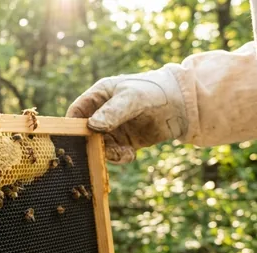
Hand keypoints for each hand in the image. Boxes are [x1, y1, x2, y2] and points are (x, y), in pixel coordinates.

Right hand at [66, 67, 188, 163]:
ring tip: (124, 153)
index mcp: (99, 96)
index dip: (72, 126)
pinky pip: (115, 153)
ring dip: (108, 153)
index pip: (76, 112)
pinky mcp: (126, 141)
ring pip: (100, 146)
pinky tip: (130, 155)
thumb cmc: (155, 91)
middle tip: (101, 151)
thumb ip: (112, 112)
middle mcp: (103, 113)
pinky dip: (120, 157)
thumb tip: (92, 127)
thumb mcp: (132, 98)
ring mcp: (114, 128)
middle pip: (86, 133)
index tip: (75, 139)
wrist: (184, 104)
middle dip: (91, 144)